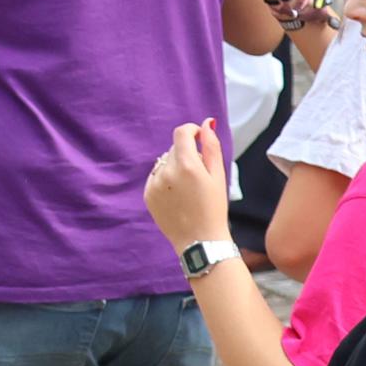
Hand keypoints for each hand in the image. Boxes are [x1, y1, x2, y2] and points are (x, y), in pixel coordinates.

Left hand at [145, 120, 236, 253]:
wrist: (200, 241)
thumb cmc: (214, 208)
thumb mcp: (219, 176)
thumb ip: (212, 147)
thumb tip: (205, 124)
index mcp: (187, 165)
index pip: (181, 132)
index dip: (191, 131)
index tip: (197, 136)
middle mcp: (167, 172)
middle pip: (174, 148)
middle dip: (186, 153)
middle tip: (199, 175)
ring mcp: (154, 184)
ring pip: (164, 162)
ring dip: (174, 167)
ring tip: (188, 188)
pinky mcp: (147, 195)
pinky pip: (155, 177)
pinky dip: (165, 180)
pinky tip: (177, 196)